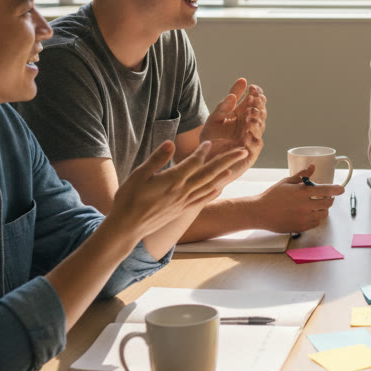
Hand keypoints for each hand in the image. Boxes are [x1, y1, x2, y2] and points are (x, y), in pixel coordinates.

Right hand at [110, 140, 250, 238]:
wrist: (127, 228)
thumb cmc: (128, 199)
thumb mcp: (138, 175)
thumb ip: (157, 159)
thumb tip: (171, 143)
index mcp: (172, 180)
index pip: (194, 162)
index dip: (203, 151)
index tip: (209, 142)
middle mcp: (182, 191)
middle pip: (210, 173)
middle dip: (227, 160)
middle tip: (243, 151)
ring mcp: (183, 202)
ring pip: (209, 186)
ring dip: (224, 174)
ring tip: (236, 165)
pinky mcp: (182, 211)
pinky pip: (202, 199)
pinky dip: (213, 192)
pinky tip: (219, 187)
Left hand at [200, 78, 265, 164]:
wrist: (204, 161)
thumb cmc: (210, 140)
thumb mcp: (215, 117)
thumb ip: (226, 102)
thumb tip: (242, 81)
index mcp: (242, 115)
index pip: (255, 101)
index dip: (256, 93)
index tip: (252, 87)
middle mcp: (249, 126)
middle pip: (261, 112)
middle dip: (258, 105)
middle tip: (252, 99)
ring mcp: (251, 139)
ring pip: (260, 126)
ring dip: (256, 119)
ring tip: (249, 113)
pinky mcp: (250, 152)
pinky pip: (256, 143)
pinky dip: (253, 136)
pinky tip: (247, 130)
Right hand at [250, 165, 345, 233]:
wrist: (259, 212)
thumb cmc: (271, 196)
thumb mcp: (286, 182)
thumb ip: (302, 175)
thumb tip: (312, 167)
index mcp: (302, 192)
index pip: (326, 191)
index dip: (336, 189)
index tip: (341, 189)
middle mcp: (305, 206)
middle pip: (328, 204)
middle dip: (329, 199)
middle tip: (325, 197)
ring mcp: (303, 218)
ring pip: (323, 214)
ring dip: (322, 209)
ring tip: (315, 205)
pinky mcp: (300, 227)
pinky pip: (315, 223)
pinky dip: (315, 218)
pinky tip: (308, 214)